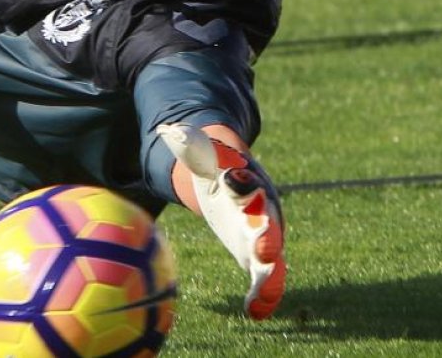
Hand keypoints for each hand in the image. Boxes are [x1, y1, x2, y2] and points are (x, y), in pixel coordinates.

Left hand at [158, 123, 286, 319]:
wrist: (234, 182)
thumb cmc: (215, 167)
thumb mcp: (202, 155)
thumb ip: (190, 146)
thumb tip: (169, 130)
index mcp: (247, 181)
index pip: (246, 181)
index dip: (241, 183)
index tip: (233, 182)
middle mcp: (263, 209)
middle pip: (268, 221)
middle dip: (267, 233)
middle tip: (263, 245)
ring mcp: (264, 233)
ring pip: (272, 254)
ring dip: (270, 272)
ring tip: (262, 290)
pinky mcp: (259, 255)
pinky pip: (266, 277)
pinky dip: (264, 294)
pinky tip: (255, 312)